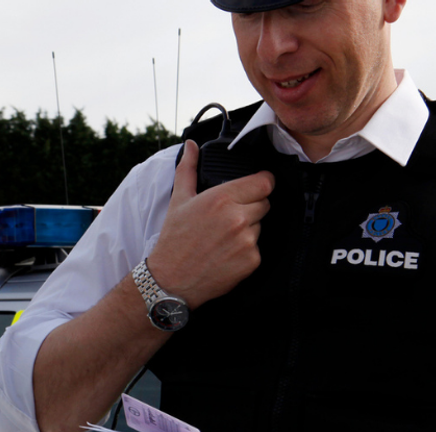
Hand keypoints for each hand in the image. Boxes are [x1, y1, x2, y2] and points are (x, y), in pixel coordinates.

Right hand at [148, 140, 273, 307]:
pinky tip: (226, 254)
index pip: (264, 182)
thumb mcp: (179, 201)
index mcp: (222, 198)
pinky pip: (257, 249)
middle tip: (228, 219)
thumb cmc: (173, 240)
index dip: (259, 184)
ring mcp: (246, 240)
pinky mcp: (251, 261)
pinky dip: (246, 252)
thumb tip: (190, 146)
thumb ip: (188, 169)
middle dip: (251, 208)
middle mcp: (237, 218)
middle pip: (265, 203)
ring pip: (261, 226)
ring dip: (248, 230)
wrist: (170, 280)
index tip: (252, 190)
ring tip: (223, 239)